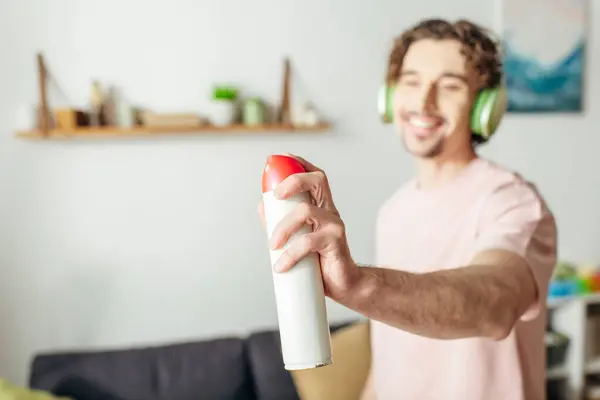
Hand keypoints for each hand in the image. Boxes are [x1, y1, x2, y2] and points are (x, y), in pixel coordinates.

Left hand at [258, 154, 359, 301]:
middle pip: (317, 180)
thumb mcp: (297, 239)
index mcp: (321, 206)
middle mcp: (330, 211)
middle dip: (294, 180)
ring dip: (282, 228)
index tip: (278, 159)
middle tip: (275, 195)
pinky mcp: (336, 242)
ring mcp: (334, 225)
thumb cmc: (320, 261)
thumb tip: (262, 206)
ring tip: (272, 245)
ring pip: (306, 211)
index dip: (298, 163)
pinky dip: (290, 254)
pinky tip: (281, 266)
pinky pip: (309, 242)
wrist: (344, 286)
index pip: (314, 175)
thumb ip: (281, 222)